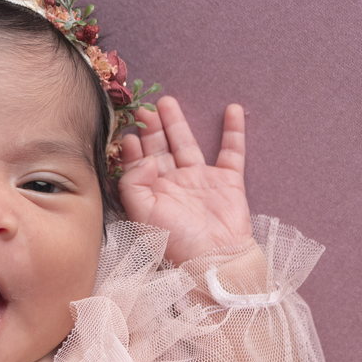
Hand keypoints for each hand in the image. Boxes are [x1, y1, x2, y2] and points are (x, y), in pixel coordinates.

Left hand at [118, 96, 254, 263]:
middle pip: (160, 150)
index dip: (132, 149)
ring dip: (177, 123)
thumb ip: (133, 184)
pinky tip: (233, 109)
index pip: (138, 166)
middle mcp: (174, 186)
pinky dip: (234, 131)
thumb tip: (146, 158)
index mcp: (152, 195)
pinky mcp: (228, 182)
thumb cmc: (177, 242)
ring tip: (167, 101)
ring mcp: (201, 182)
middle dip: (151, 129)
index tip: (127, 132)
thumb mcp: (143, 214)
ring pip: (187, 145)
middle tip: (143, 108)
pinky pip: (232, 151)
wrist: (216, 259)